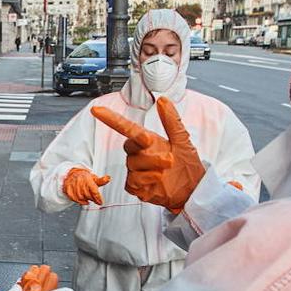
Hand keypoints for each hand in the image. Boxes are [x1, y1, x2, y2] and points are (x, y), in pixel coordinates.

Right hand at [63, 167, 110, 206]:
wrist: (72, 174)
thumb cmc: (84, 178)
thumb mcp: (94, 178)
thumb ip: (101, 181)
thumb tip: (108, 178)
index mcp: (87, 178)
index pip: (93, 190)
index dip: (98, 197)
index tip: (100, 202)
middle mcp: (79, 181)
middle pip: (87, 195)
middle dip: (92, 199)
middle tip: (95, 200)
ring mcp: (73, 185)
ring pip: (80, 197)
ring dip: (86, 200)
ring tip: (88, 198)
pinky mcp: (68, 189)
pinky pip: (74, 198)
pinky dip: (79, 201)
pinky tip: (82, 201)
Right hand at [91, 97, 205, 212]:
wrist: (193, 190)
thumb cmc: (188, 165)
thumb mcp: (182, 139)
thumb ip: (171, 120)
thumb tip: (163, 100)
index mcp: (147, 141)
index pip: (125, 127)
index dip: (110, 118)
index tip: (97, 110)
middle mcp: (140, 154)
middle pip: (129, 146)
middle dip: (146, 149)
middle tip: (168, 156)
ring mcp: (136, 170)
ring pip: (132, 164)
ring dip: (152, 165)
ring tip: (168, 167)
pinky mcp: (136, 186)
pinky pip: (133, 180)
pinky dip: (147, 179)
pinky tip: (158, 179)